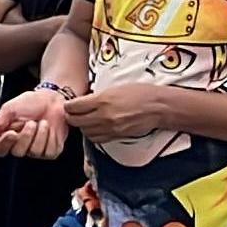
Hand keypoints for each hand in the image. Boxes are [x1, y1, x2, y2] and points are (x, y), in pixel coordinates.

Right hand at [0, 87, 69, 157]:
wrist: (53, 99)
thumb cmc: (31, 102)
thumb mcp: (10, 109)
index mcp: (6, 136)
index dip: (5, 143)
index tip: (11, 133)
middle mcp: (20, 145)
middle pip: (18, 152)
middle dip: (26, 136)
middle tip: (31, 122)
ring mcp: (35, 150)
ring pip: (35, 152)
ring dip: (40, 134)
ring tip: (42, 122)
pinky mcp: (50, 151)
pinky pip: (49, 152)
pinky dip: (51, 138)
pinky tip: (50, 129)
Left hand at [63, 81, 183, 143]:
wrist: (158, 107)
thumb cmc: (140, 93)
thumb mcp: (114, 88)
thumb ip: (96, 96)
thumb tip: (82, 101)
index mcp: (102, 100)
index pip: (73, 107)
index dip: (68, 106)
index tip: (70, 104)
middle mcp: (103, 116)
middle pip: (75, 121)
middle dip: (71, 117)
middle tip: (74, 112)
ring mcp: (110, 129)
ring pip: (84, 132)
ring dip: (82, 126)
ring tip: (85, 120)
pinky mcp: (116, 136)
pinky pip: (96, 139)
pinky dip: (92, 134)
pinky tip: (95, 128)